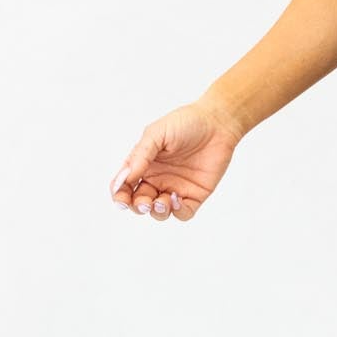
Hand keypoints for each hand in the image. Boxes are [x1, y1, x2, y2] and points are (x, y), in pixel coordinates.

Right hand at [109, 99, 241, 220]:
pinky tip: (177, 199)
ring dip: (157, 212)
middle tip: (144, 202)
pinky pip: (184, 213)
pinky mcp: (195, 194)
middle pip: (139, 202)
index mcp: (143, 164)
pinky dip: (178, 212)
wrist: (217, 123)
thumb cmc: (185, 123)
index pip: (124, 186)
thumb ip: (140, 155)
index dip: (119, 196)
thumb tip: (126, 178)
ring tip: (162, 202)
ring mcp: (175, 187)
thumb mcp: (156, 133)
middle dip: (137, 207)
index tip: (121, 200)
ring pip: (159, 211)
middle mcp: (157, 178)